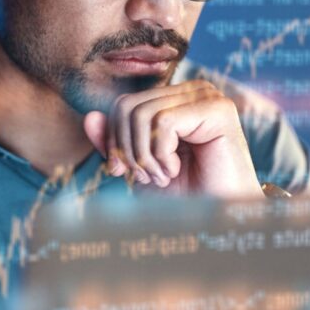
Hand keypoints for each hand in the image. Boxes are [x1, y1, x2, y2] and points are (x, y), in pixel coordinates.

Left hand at [82, 80, 262, 197]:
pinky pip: (164, 122)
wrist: (220, 218)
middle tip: (147, 177)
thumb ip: (114, 143)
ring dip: (145, 156)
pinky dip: (160, 154)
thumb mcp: (138, 167)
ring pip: (142, 115)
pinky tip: (175, 170)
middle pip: (127, 107)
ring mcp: (207, 96)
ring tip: (163, 176)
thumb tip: (89, 117)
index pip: (123, 104)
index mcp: (174, 99)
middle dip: (128, 150)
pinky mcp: (218, 109)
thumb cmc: (184, 193)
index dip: (114, 140)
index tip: (125, 172)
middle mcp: (191, 90)